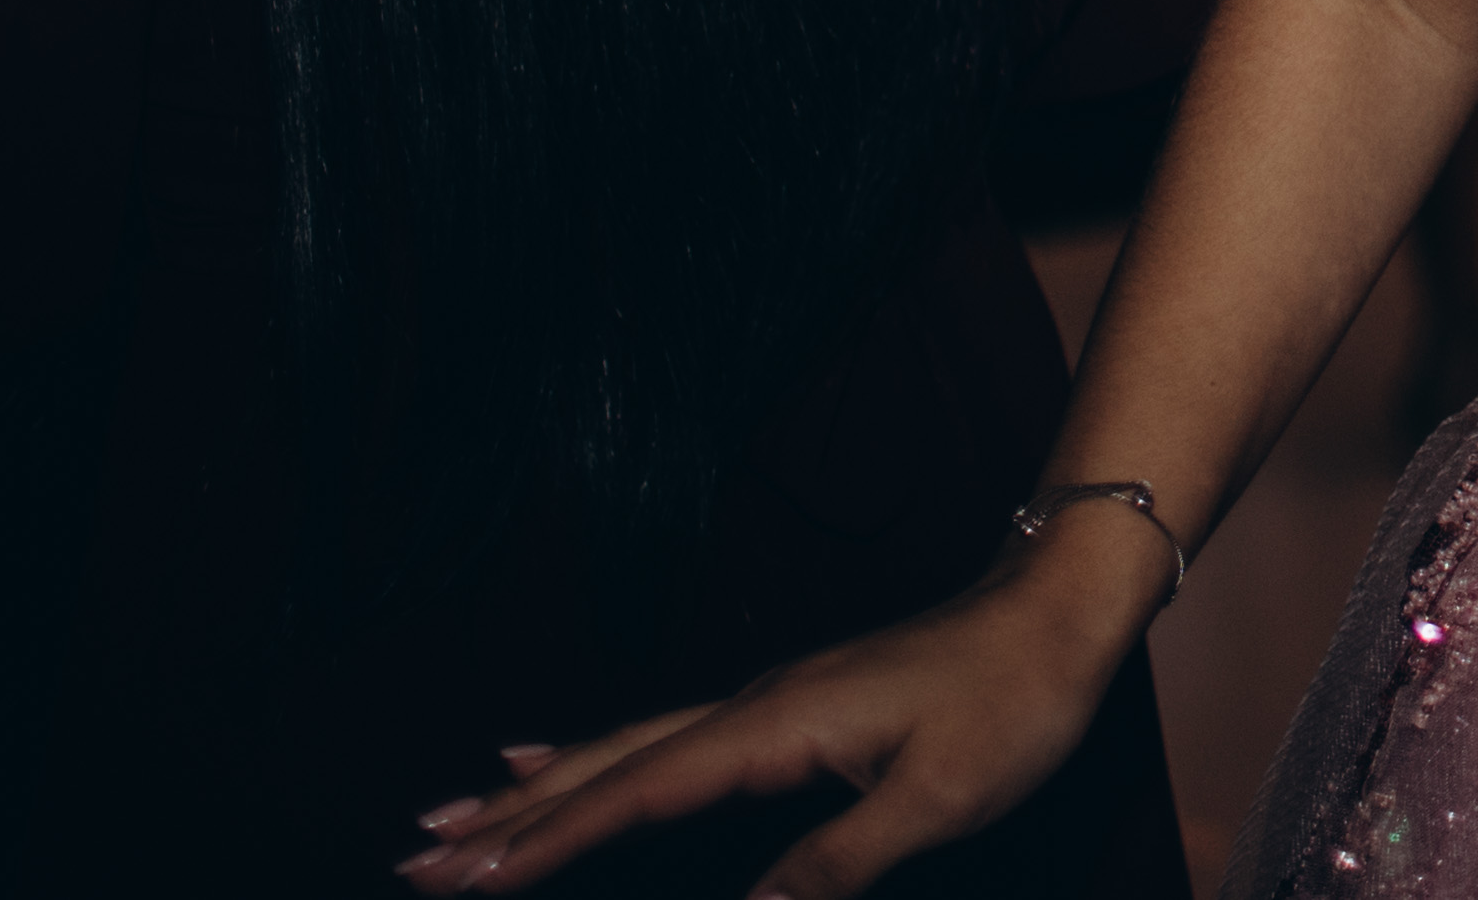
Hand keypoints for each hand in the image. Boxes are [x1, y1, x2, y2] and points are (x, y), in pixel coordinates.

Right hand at [402, 515, 1166, 893]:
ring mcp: (768, 702)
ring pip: (629, 749)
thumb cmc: (1013, 699)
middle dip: (512, 819)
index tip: (463, 876)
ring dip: (542, 788)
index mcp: (776, 727)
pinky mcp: (788, 709)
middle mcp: (755, 706)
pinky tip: (568, 761)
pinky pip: (667, 738)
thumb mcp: (937, 797)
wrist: (1062, 606)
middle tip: (416, 855)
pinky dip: (601, 759)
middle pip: (609, 766)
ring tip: (455, 814)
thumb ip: (836, 865)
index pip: (638, 793)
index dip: (548, 840)